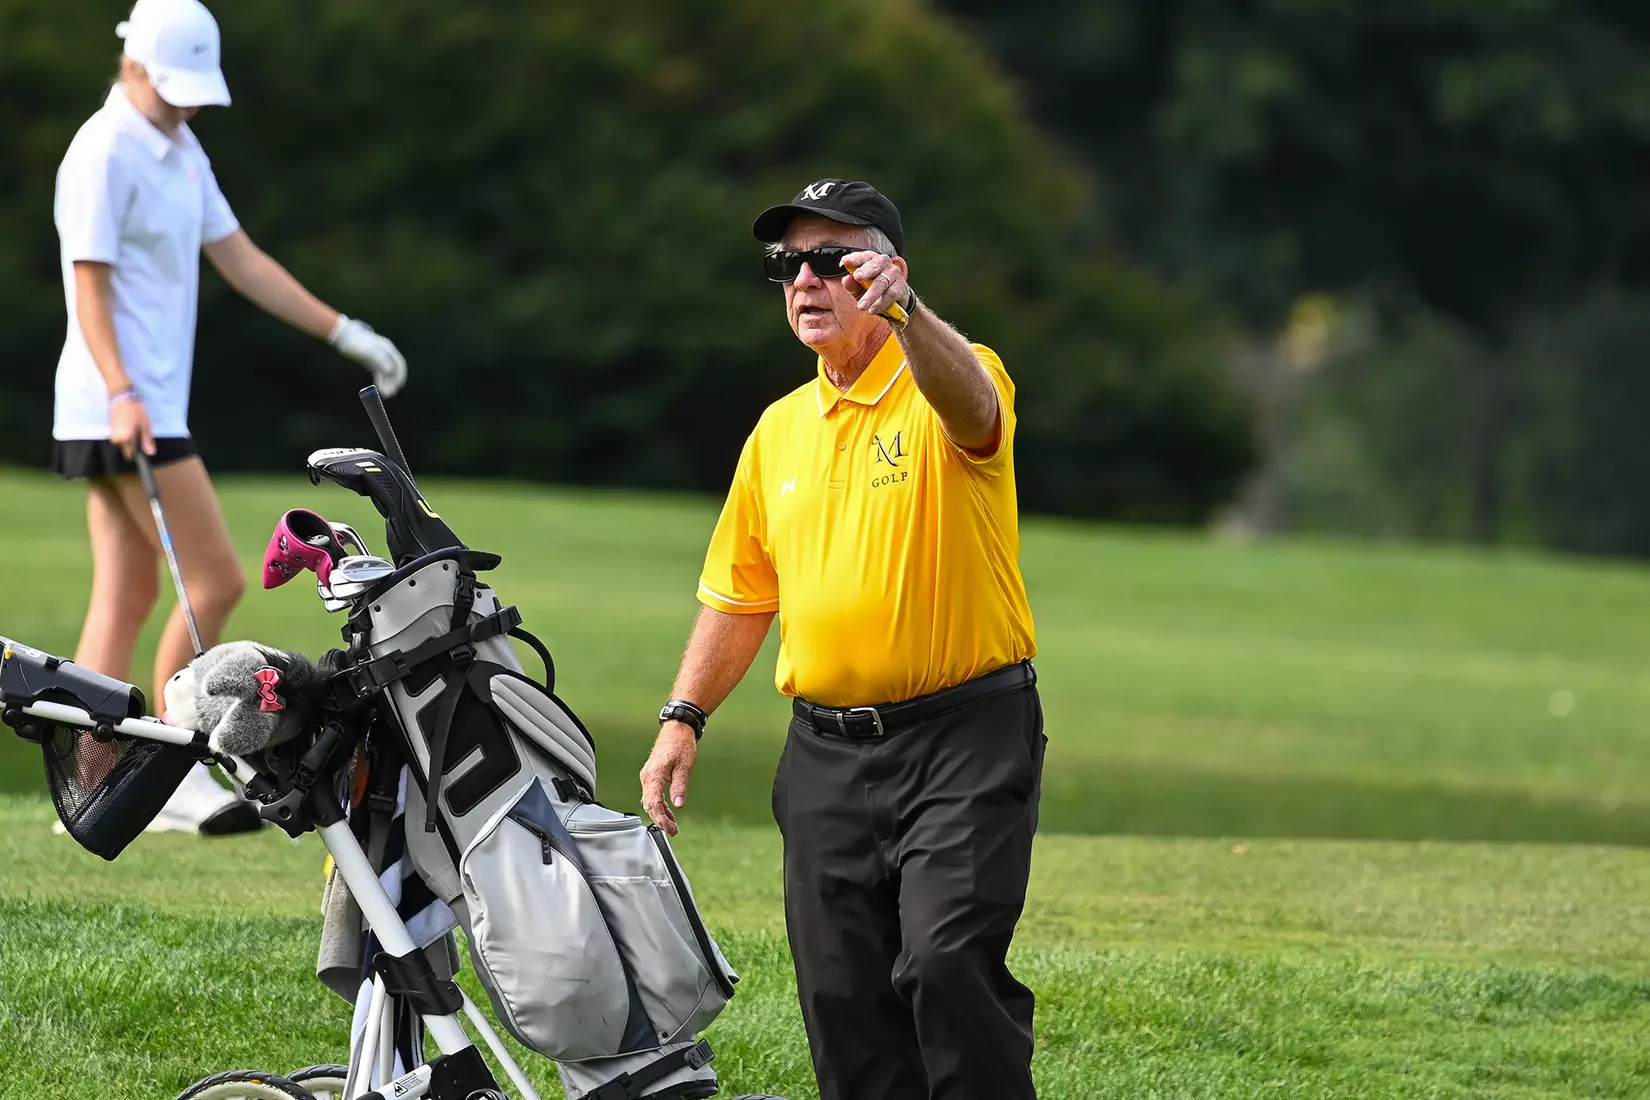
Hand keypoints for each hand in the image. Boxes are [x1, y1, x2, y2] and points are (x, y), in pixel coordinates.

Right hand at [109, 392, 153, 460]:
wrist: (122, 397)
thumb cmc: (136, 410)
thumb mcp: (145, 425)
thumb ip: (146, 440)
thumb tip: (151, 453)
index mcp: (125, 439)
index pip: (131, 454)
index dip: (138, 453)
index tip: (143, 447)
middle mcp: (116, 439)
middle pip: (126, 449)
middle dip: (134, 444)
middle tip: (141, 432)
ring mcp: (112, 434)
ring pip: (123, 442)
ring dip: (129, 439)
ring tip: (135, 427)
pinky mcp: (110, 428)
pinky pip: (119, 436)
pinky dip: (125, 434)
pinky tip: (130, 425)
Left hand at [329, 316, 407, 397]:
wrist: (342, 336)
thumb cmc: (356, 342)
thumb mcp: (368, 351)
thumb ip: (380, 359)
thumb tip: (390, 370)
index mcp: (388, 348)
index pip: (399, 364)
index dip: (401, 376)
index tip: (398, 387)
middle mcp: (386, 353)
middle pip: (394, 370)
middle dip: (394, 382)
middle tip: (389, 394)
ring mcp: (378, 358)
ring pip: (387, 373)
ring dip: (387, 383)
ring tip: (385, 394)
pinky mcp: (370, 362)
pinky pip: (379, 373)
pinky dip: (381, 381)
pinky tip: (379, 388)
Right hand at [639, 721, 698, 835]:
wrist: (677, 729)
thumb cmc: (680, 744)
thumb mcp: (685, 767)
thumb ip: (680, 786)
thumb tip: (678, 804)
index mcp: (653, 775)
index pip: (653, 803)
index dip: (661, 818)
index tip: (670, 828)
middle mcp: (647, 777)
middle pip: (649, 804)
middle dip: (660, 819)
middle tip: (673, 830)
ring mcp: (648, 776)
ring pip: (650, 800)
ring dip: (660, 813)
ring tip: (672, 825)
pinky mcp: (652, 775)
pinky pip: (653, 794)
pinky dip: (660, 805)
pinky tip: (669, 812)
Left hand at [841, 251, 910, 319]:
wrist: (895, 303)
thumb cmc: (874, 292)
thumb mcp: (860, 290)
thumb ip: (853, 286)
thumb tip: (846, 280)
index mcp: (872, 260)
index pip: (864, 257)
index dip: (855, 258)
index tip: (845, 261)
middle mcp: (884, 264)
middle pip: (875, 265)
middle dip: (865, 270)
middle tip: (857, 277)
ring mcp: (894, 274)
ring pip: (882, 282)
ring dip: (871, 295)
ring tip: (862, 306)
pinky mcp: (901, 287)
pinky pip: (890, 294)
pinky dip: (881, 303)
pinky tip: (873, 310)